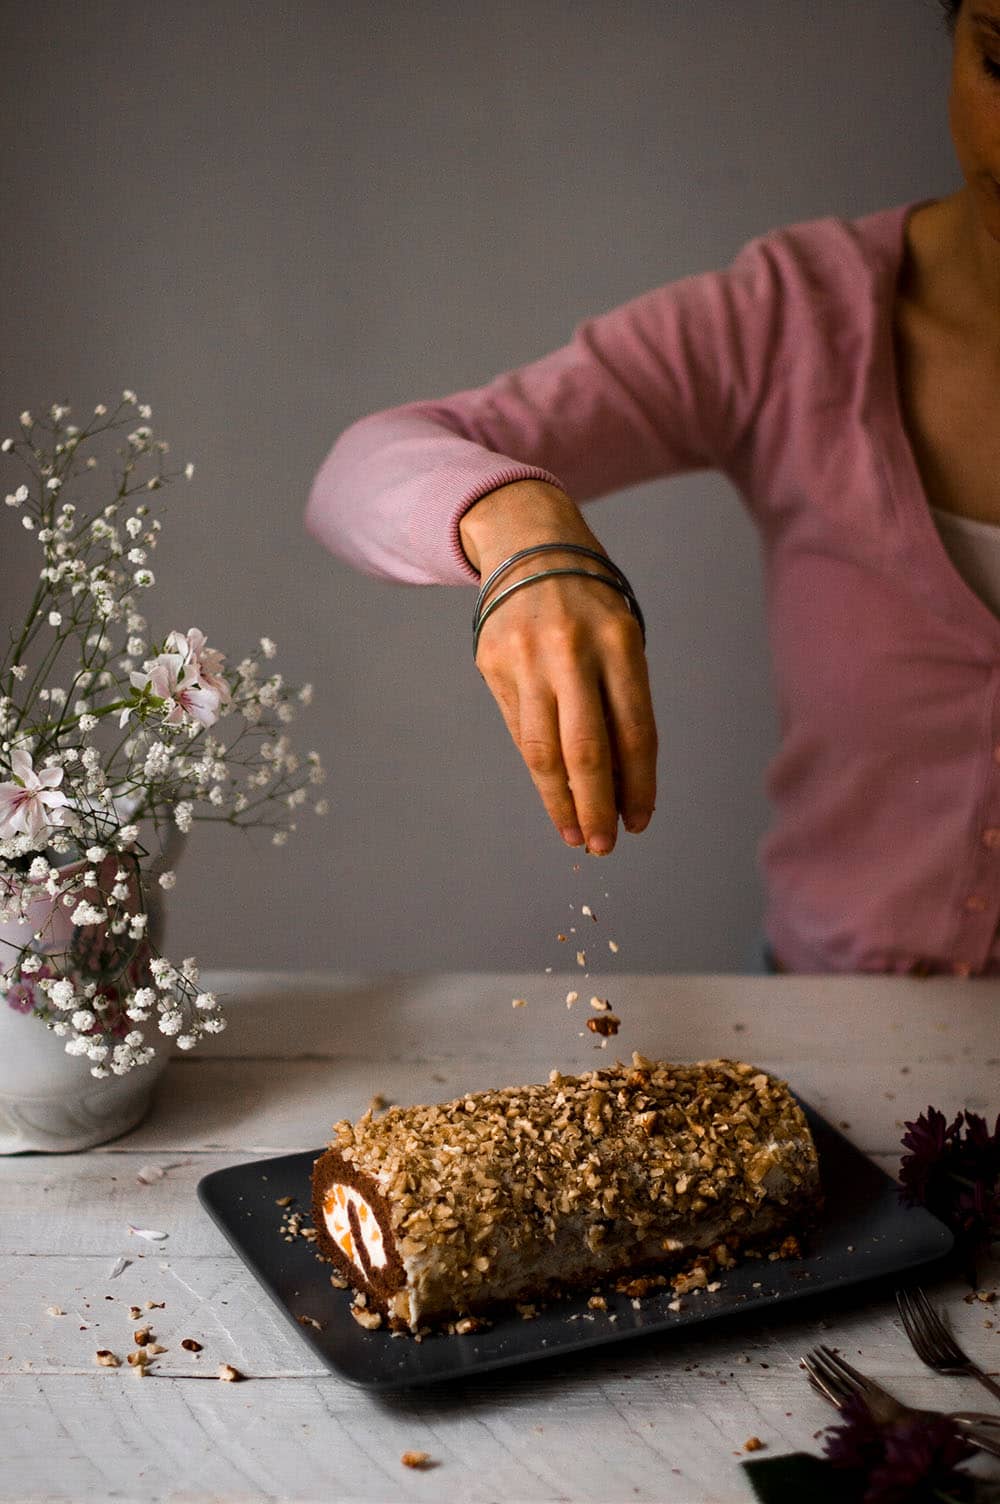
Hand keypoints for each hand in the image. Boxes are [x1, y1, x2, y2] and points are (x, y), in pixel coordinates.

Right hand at [461, 482, 656, 853]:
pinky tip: (552, 793)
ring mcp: (525, 657)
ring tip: (576, 833)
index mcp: (618, 641)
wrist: (528, 543)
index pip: (634, 731)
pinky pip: (518, 729)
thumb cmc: (588, 603)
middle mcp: (570, 650)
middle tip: (604, 844)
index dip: (638, 785)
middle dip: (596, 807)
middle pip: (585, 749)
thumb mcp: (621, 637)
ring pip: (542, 749)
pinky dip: (539, 769)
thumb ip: (619, 702)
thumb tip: (619, 784)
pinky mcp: (492, 663)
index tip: (639, 821)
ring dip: (560, 801)